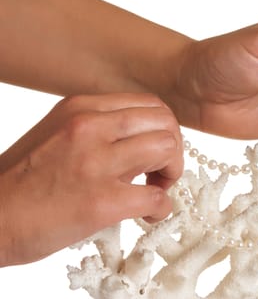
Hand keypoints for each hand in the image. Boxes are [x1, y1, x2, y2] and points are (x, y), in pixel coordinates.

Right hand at [0, 93, 182, 266]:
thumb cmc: (22, 181)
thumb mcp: (57, 134)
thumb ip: (97, 129)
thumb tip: (137, 138)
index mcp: (80, 108)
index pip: (150, 104)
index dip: (162, 129)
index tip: (153, 151)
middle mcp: (90, 127)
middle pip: (165, 121)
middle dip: (172, 148)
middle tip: (159, 171)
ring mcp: (95, 162)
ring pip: (167, 148)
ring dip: (171, 173)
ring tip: (154, 189)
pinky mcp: (100, 201)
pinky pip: (157, 197)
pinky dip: (161, 208)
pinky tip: (147, 216)